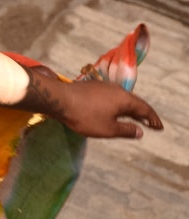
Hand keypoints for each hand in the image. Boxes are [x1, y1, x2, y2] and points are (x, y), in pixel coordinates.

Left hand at [23, 68, 162, 138]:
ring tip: (133, 119)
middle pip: (134, 102)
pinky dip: (117, 106)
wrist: (58, 99)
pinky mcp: (91, 87)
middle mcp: (116, 89)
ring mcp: (103, 87)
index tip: (159, 128)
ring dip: (129, 109)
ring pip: (121, 99)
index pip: (144, 109)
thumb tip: (140, 131)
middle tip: (149, 123)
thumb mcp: (108, 129)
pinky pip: (110, 97)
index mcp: (124, 99)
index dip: (152, 119)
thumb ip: (126, 130)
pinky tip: (112, 112)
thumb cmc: (84, 116)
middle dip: (142, 113)